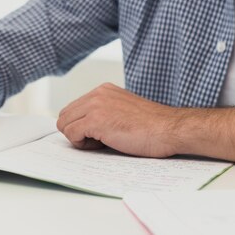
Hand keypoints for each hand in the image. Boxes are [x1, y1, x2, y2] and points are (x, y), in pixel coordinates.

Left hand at [56, 83, 180, 157]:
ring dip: (78, 138)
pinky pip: (71, 133)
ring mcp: (95, 105)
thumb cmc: (152, 127)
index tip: (97, 134)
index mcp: (103, 90)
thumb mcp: (123, 110)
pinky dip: (81, 144)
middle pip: (65, 115)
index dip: (81, 125)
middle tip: (97, 141)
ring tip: (101, 143)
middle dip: (76, 132)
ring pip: (64, 124)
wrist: (170, 129)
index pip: (74, 108)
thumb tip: (83, 126)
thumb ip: (104, 112)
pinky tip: (102, 144)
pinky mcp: (96, 120)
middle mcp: (97, 94)